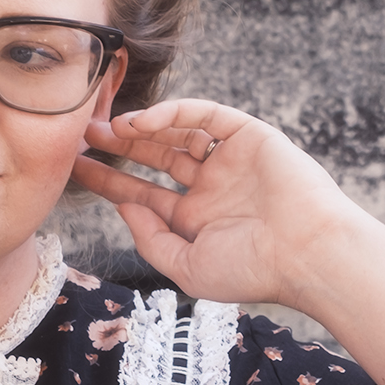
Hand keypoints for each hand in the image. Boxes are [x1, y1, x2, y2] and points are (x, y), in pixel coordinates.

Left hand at [72, 100, 378, 310]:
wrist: (307, 253)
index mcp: (197, 220)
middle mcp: (211, 187)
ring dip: (142, 129)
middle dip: (118, 148)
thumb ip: (151, 240)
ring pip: (176, 133)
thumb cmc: (253, 270)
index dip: (109, 181)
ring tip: (109, 128)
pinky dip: (172, 113)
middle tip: (82, 136)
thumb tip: (124, 207)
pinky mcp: (248, 135)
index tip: (76, 169)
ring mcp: (229, 160)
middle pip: (154, 159)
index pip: (143, 195)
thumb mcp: (188, 267)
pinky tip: (143, 122)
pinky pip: (204, 115)